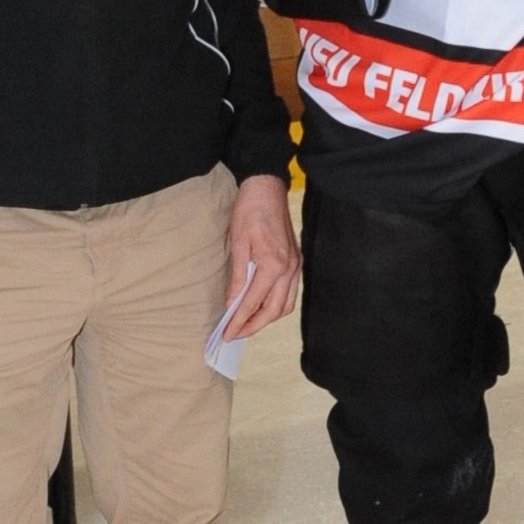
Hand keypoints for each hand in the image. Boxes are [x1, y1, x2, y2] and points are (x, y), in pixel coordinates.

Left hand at [222, 174, 299, 339]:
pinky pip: (290, 292)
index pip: (254, 302)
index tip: (227, 333)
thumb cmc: (250, 211)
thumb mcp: (237, 242)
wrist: (267, 188)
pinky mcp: (296, 261)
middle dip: (254, 326)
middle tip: (235, 334)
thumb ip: (238, 276)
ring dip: (267, 318)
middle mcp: (289, 268)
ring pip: (286, 305)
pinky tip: (262, 306)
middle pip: (274, 310)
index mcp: (274, 264)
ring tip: (248, 324)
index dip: (239, 320)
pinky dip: (277, 305)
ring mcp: (296, 265)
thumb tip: (231, 302)